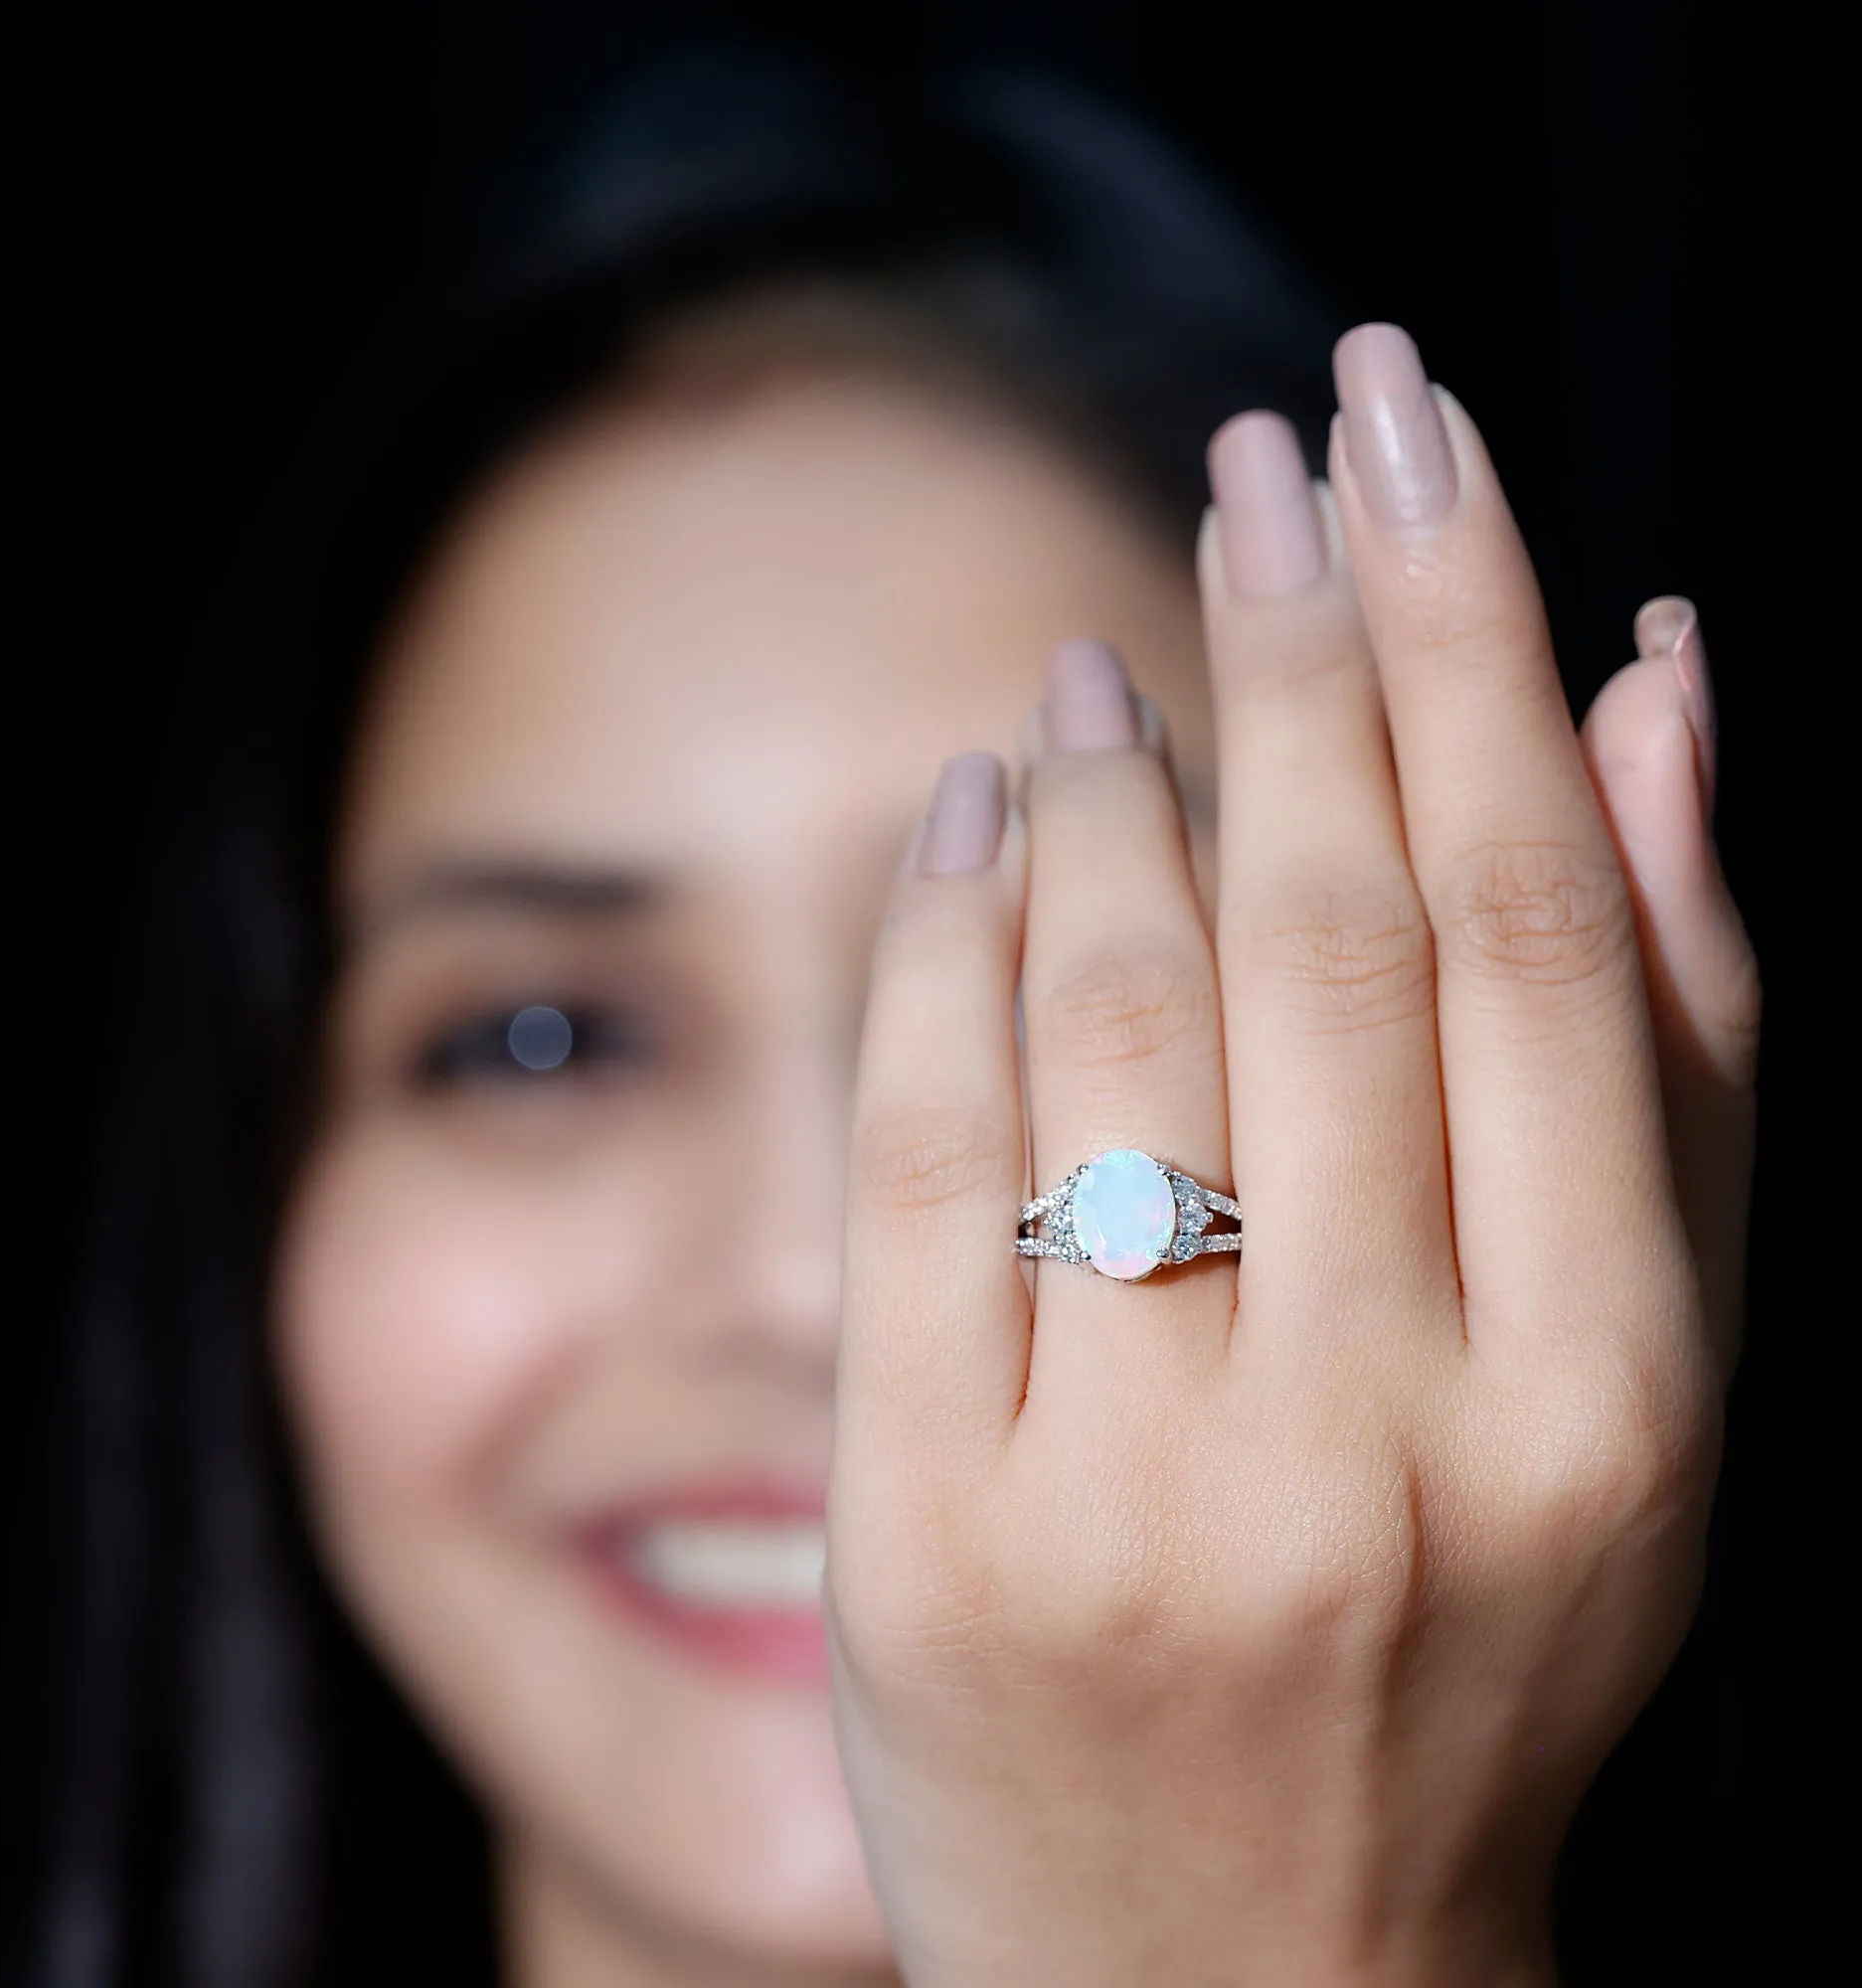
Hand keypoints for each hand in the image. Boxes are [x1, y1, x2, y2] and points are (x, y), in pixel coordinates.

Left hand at [825, 324, 1756, 1984]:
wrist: (1246, 1977)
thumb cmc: (1467, 1651)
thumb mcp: (1643, 1389)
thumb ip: (1668, 1047)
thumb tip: (1661, 689)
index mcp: (1598, 1396)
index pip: (1523, 921)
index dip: (1468, 638)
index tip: (1414, 436)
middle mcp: (1376, 1429)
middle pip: (1329, 929)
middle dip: (1302, 639)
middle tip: (1279, 442)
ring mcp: (1133, 1484)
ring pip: (1113, 1016)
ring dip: (1113, 781)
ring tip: (1120, 652)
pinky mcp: (929, 1525)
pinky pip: (925, 1154)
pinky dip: (942, 940)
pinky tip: (973, 808)